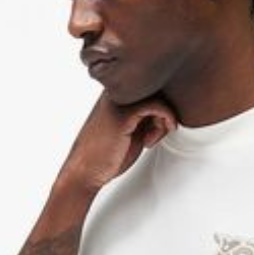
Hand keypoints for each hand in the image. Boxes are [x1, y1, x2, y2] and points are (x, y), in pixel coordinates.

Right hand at [59, 90, 177, 195]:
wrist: (86, 170)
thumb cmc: (106, 153)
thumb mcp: (130, 129)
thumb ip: (144, 114)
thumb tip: (167, 106)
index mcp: (115, 92)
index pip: (150, 84)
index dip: (159, 106)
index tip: (155, 128)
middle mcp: (116, 91)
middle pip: (156, 87)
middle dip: (163, 112)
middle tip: (157, 133)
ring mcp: (118, 101)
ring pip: (159, 96)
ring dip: (164, 119)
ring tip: (152, 138)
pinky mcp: (123, 115)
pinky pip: (156, 106)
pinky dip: (163, 122)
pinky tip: (150, 140)